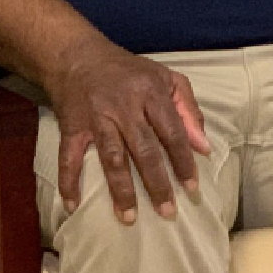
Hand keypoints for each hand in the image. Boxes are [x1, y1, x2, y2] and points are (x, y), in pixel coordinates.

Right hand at [47, 36, 210, 223]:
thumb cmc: (126, 70)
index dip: (183, 161)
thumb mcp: (164, 77)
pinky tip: (73, 204)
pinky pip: (69, 156)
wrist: (75, 54)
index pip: (172, 132)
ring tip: (128, 217)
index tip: (192, 189)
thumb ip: (188, 109)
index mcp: (149, 92)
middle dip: (156, 183)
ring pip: (111, 157)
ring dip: (120, 188)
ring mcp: (96, 117)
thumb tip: (203, 147)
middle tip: (167, 212)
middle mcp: (123, 106)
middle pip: (143, 149)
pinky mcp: (72, 126)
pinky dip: (69, 180)